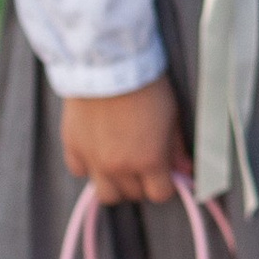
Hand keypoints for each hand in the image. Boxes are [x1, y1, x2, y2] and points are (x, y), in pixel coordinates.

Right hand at [61, 78, 188, 204]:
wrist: (109, 62)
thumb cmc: (145, 85)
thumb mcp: (171, 115)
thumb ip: (177, 148)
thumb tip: (186, 170)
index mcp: (148, 160)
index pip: (160, 194)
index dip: (166, 184)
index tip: (167, 174)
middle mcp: (119, 167)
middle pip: (133, 195)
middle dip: (143, 182)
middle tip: (145, 162)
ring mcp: (93, 159)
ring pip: (106, 193)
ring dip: (116, 183)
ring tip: (122, 163)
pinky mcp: (73, 146)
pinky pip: (80, 172)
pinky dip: (90, 166)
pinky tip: (99, 150)